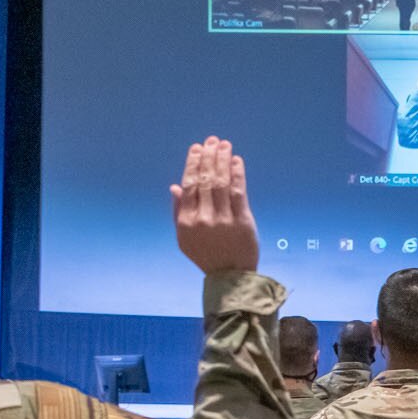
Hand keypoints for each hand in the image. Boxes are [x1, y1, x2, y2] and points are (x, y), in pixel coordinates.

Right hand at [169, 137, 259, 274]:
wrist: (231, 277)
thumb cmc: (206, 256)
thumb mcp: (184, 238)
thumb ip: (179, 211)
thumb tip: (175, 186)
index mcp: (187, 221)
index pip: (189, 185)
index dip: (193, 164)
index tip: (197, 148)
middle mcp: (204, 219)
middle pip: (205, 180)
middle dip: (208, 157)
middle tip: (212, 141)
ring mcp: (224, 220)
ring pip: (221, 183)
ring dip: (222, 160)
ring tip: (224, 145)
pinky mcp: (243, 221)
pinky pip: (239, 192)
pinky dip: (237, 174)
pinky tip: (236, 160)